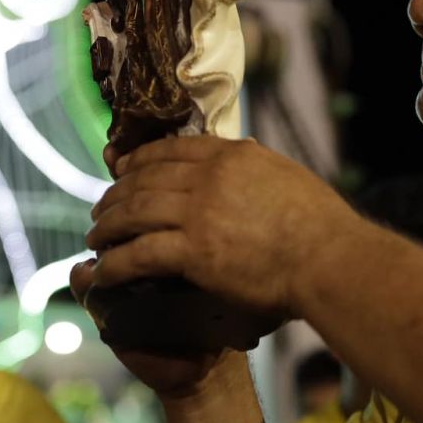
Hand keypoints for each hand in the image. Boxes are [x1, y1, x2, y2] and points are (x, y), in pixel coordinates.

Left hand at [79, 135, 362, 323]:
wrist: (329, 258)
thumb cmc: (322, 227)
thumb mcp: (287, 176)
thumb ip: (256, 169)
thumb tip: (245, 159)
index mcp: (233, 155)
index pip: (171, 149)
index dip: (139, 159)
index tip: (121, 170)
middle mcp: (209, 177)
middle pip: (145, 179)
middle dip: (115, 195)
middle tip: (100, 209)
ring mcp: (199, 213)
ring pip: (135, 212)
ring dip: (108, 226)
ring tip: (94, 239)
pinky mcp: (194, 252)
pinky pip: (140, 253)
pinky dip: (116, 263)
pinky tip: (103, 273)